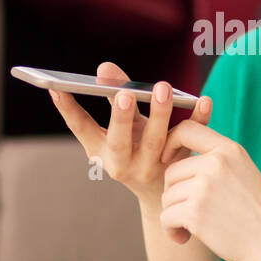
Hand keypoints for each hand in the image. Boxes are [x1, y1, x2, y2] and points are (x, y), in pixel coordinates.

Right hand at [48, 61, 210, 206]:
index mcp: (102, 153)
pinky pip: (190, 139)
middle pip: (120, 141)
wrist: (163, 194)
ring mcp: (153, 167)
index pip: (81, 129)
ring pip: (156, 141)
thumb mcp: (121, 129)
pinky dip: (198, 118)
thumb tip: (105, 67)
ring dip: (159, 113)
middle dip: (120, 118)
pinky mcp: (180, 164)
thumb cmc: (136, 151)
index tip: (56, 88)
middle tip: (123, 93)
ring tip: (162, 88)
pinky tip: (203, 99)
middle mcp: (124, 164)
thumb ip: (115, 96)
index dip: (68, 109)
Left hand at [157, 119, 260, 260]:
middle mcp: (216, 163)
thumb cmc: (258, 215)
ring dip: (175, 215)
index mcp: (229, 150)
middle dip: (175, 194)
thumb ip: (216, 160)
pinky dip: (171, 231)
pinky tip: (185, 238)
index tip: (168, 160)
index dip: (170, 142)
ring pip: (167, 196)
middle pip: (171, 171)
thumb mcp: (243, 173)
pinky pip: (165, 217)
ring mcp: (204, 186)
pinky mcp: (195, 211)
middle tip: (191, 212)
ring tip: (193, 228)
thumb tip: (175, 156)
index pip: (187, 129)